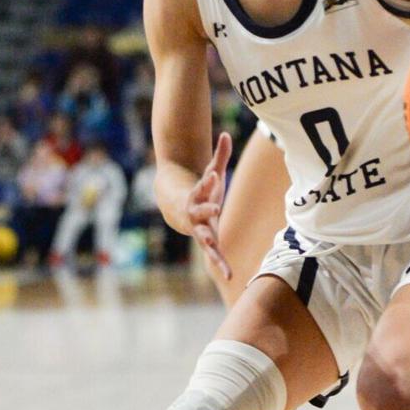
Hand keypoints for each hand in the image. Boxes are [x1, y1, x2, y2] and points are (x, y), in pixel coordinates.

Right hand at [183, 131, 231, 278]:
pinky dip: (220, 264)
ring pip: (204, 236)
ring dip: (210, 242)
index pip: (203, 186)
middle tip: (215, 207)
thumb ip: (220, 155)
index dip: (208, 181)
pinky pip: (214, 254)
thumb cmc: (201, 190)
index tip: (214, 174)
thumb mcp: (210, 172)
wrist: (179, 210)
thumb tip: (225, 133)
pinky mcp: (207, 241)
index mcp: (197, 195)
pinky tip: (230, 275)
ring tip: (215, 246)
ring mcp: (199, 228)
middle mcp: (195, 213)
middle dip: (206, 208)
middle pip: (199, 211)